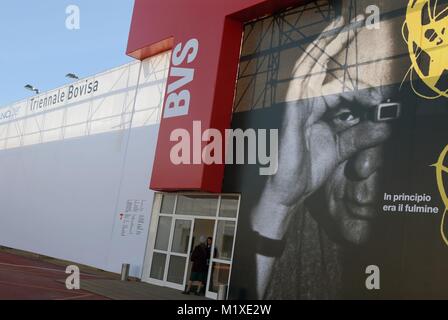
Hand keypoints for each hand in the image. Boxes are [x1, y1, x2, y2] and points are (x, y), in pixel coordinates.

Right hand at [251, 15, 390, 238]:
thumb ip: (361, 136)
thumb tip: (386, 125)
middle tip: (356, 20)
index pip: (340, 87)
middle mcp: (305, 103)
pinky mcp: (291, 111)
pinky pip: (303, 80)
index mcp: (316, 111)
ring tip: (345, 22)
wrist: (286, 191)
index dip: (362, 89)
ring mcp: (296, 105)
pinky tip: (330, 42)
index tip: (378, 104)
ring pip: (312, 65)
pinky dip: (316, 60)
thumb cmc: (306, 170)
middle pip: (322, 65)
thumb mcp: (341, 150)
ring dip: (328, 42)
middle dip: (339, 41)